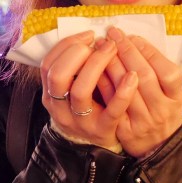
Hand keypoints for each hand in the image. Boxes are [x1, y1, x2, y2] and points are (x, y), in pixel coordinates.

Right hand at [41, 30, 136, 151]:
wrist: (95, 147)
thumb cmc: (86, 109)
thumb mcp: (71, 91)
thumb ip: (74, 69)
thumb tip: (90, 38)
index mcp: (51, 95)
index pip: (48, 65)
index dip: (67, 46)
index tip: (88, 35)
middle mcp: (61, 108)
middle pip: (58, 76)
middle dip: (78, 53)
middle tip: (101, 42)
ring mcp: (81, 121)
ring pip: (80, 91)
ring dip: (97, 65)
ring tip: (113, 50)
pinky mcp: (103, 130)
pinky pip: (112, 110)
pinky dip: (123, 92)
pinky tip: (133, 76)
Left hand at [98, 27, 181, 157]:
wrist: (158, 147)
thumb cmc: (162, 111)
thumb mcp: (172, 92)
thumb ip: (159, 70)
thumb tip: (135, 41)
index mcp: (176, 97)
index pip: (167, 71)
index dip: (149, 51)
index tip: (132, 36)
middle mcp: (161, 109)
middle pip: (144, 76)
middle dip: (127, 51)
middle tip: (112, 35)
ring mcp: (143, 121)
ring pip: (125, 88)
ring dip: (111, 63)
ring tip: (100, 46)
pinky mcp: (125, 130)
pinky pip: (111, 102)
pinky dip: (102, 83)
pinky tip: (94, 68)